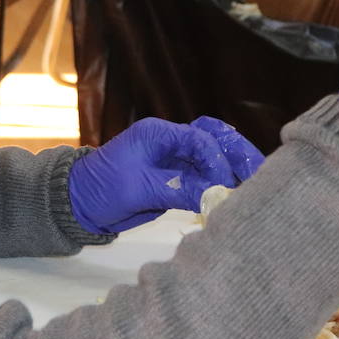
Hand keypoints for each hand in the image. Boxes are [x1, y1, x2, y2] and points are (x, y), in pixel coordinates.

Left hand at [69, 117, 260, 233]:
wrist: (80, 204)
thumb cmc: (101, 188)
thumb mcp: (138, 188)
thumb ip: (176, 188)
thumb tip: (214, 194)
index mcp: (158, 134)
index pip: (198, 137)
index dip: (215, 158)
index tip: (225, 181)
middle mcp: (169, 142)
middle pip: (212, 139)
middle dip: (236, 153)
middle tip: (258, 171)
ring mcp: (174, 160)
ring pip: (212, 157)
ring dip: (233, 167)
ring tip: (255, 182)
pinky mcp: (175, 179)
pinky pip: (204, 177)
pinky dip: (220, 183)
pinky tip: (236, 194)